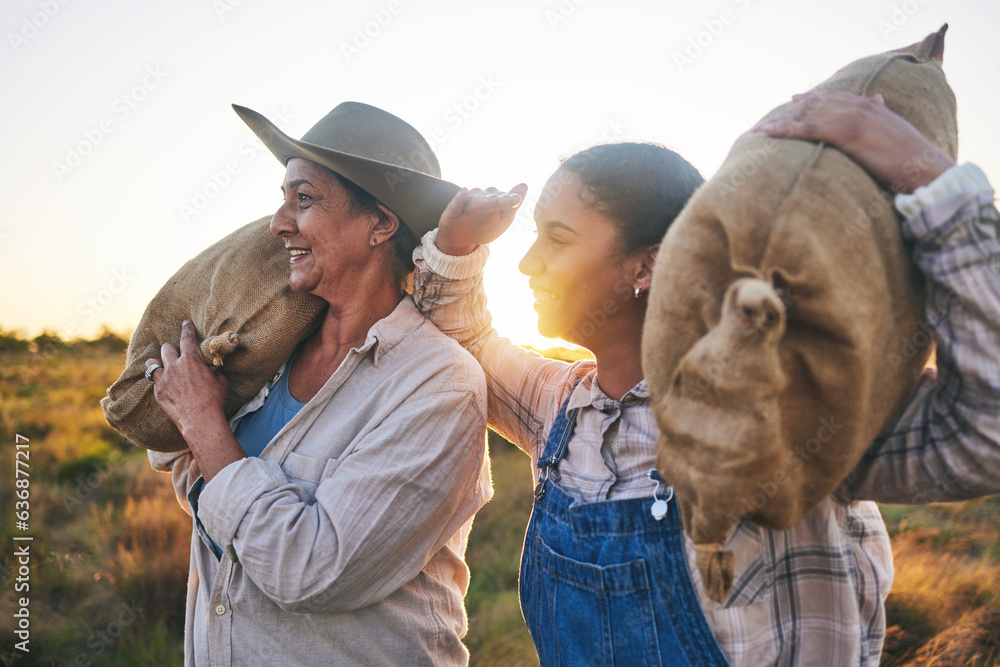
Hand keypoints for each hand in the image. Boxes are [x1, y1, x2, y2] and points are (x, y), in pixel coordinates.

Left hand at [145, 320, 228, 436]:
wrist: (201, 420)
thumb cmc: (214, 400)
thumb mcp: (221, 381)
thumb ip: (214, 371)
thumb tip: (213, 369)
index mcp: (191, 360)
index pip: (186, 337)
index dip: (186, 328)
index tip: (185, 323)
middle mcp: (174, 366)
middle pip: (166, 348)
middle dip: (171, 349)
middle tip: (176, 354)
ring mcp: (163, 379)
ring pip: (152, 363)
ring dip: (157, 363)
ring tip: (162, 367)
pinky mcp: (158, 393)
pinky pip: (154, 382)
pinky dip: (159, 381)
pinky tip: (165, 386)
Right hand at [436, 183, 528, 254]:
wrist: (461, 241)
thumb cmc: (484, 228)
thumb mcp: (501, 222)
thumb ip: (512, 205)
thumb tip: (524, 185)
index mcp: (492, 201)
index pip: (502, 198)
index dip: (509, 199)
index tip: (517, 199)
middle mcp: (479, 199)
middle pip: (489, 197)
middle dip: (498, 199)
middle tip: (507, 200)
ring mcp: (465, 205)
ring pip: (475, 201)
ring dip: (483, 200)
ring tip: (492, 200)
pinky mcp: (452, 212)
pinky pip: (455, 204)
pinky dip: (459, 198)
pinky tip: (464, 191)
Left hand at [752, 91, 954, 193]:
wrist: (927, 171)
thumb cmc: (912, 160)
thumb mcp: (895, 132)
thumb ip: (882, 117)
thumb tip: (878, 102)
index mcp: (872, 106)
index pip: (834, 97)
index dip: (810, 98)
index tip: (792, 101)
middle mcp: (861, 107)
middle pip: (815, 105)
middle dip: (789, 112)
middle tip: (767, 121)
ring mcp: (855, 119)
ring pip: (808, 116)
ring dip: (780, 122)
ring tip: (759, 130)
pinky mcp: (849, 135)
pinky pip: (809, 129)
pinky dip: (786, 129)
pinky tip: (769, 133)